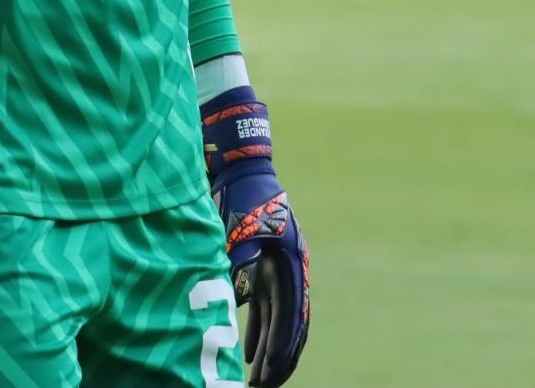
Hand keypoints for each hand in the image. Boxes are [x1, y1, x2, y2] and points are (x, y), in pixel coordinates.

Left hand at [202, 89, 309, 387]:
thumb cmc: (243, 195)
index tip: (268, 374)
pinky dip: (259, 331)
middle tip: (263, 387)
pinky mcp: (265, 269)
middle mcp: (291, 273)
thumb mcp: (244, 225)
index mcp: (292, 264)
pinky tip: (247, 352)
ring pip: (279, 323)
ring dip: (270, 352)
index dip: (281, 348)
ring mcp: (279, 272)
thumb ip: (243, 258)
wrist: (242, 168)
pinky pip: (266, 308)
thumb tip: (242, 297)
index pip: (291, 317)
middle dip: (280, 360)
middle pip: (291, 327)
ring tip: (257, 380)